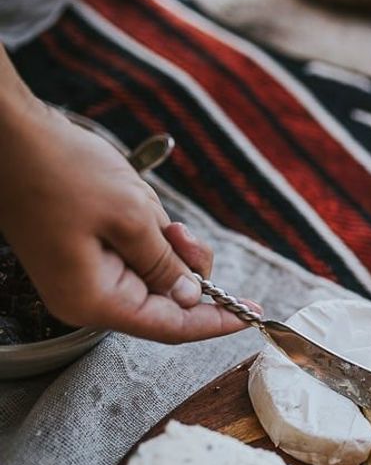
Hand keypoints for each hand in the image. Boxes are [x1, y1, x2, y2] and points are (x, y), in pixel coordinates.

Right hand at [0, 104, 254, 342]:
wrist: (13, 138)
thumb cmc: (63, 173)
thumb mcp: (131, 217)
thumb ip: (166, 264)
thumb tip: (192, 297)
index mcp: (94, 300)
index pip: (169, 327)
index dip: (215, 321)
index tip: (252, 315)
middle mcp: (87, 296)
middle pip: (163, 300)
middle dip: (186, 267)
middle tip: (184, 233)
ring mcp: (84, 274)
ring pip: (153, 273)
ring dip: (167, 244)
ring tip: (152, 212)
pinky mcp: (84, 251)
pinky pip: (134, 251)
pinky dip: (149, 232)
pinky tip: (137, 204)